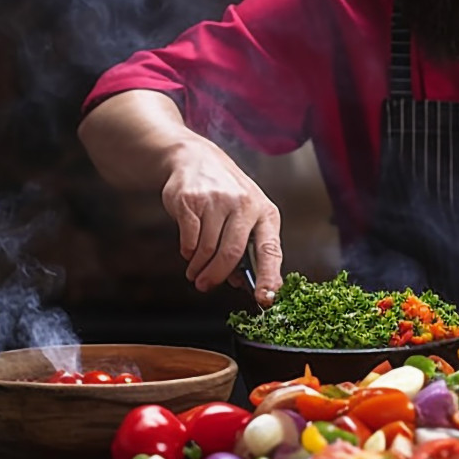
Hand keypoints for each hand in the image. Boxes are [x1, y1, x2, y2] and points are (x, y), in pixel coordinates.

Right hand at [160, 137, 282, 306]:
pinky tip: (189, 250)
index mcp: (265, 213)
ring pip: (208, 249)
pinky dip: (187, 251)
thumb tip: (241, 282)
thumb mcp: (247, 215)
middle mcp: (245, 205)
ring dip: (199, 267)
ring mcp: (217, 201)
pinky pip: (189, 239)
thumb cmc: (226, 195)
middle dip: (217, 276)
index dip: (269, 277)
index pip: (271, 250)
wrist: (196, 159)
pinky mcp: (192, 200)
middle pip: (232, 253)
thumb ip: (247, 247)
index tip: (266, 298)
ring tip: (195, 271)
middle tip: (205, 286)